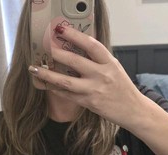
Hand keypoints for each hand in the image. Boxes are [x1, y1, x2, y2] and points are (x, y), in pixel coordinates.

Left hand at [28, 26, 144, 130]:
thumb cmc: (123, 89)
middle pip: (75, 61)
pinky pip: (68, 95)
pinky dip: (55, 89)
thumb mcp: (115, 69)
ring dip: (48, 74)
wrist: (133, 110)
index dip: (74, 36)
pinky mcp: (89, 103)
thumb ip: (99, 60)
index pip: (91, 45)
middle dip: (56, 52)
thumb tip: (79, 50)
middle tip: (43, 46)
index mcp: (109, 63)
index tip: (60, 29)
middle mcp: (102, 75)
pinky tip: (45, 84)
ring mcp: (94, 90)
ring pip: (66, 81)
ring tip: (34, 68)